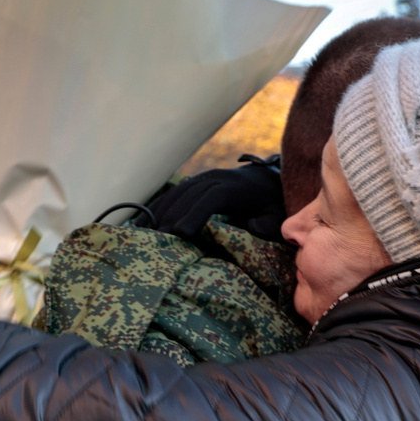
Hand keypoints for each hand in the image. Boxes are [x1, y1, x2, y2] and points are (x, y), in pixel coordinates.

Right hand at [134, 160, 285, 242]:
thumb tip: (251, 226)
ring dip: (159, 213)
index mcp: (234, 188)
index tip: (181, 233)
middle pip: (188, 196)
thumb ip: (266, 224)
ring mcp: (202, 179)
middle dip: (171, 217)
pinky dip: (157, 208)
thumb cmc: (273, 205)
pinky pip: (173, 194)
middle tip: (156, 241)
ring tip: (143, 235)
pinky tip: (143, 223)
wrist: (270, 181)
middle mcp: (215, 179)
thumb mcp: (277, 216)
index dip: (194, 214)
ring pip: (176, 194)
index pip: (210, 198)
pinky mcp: (195, 184)